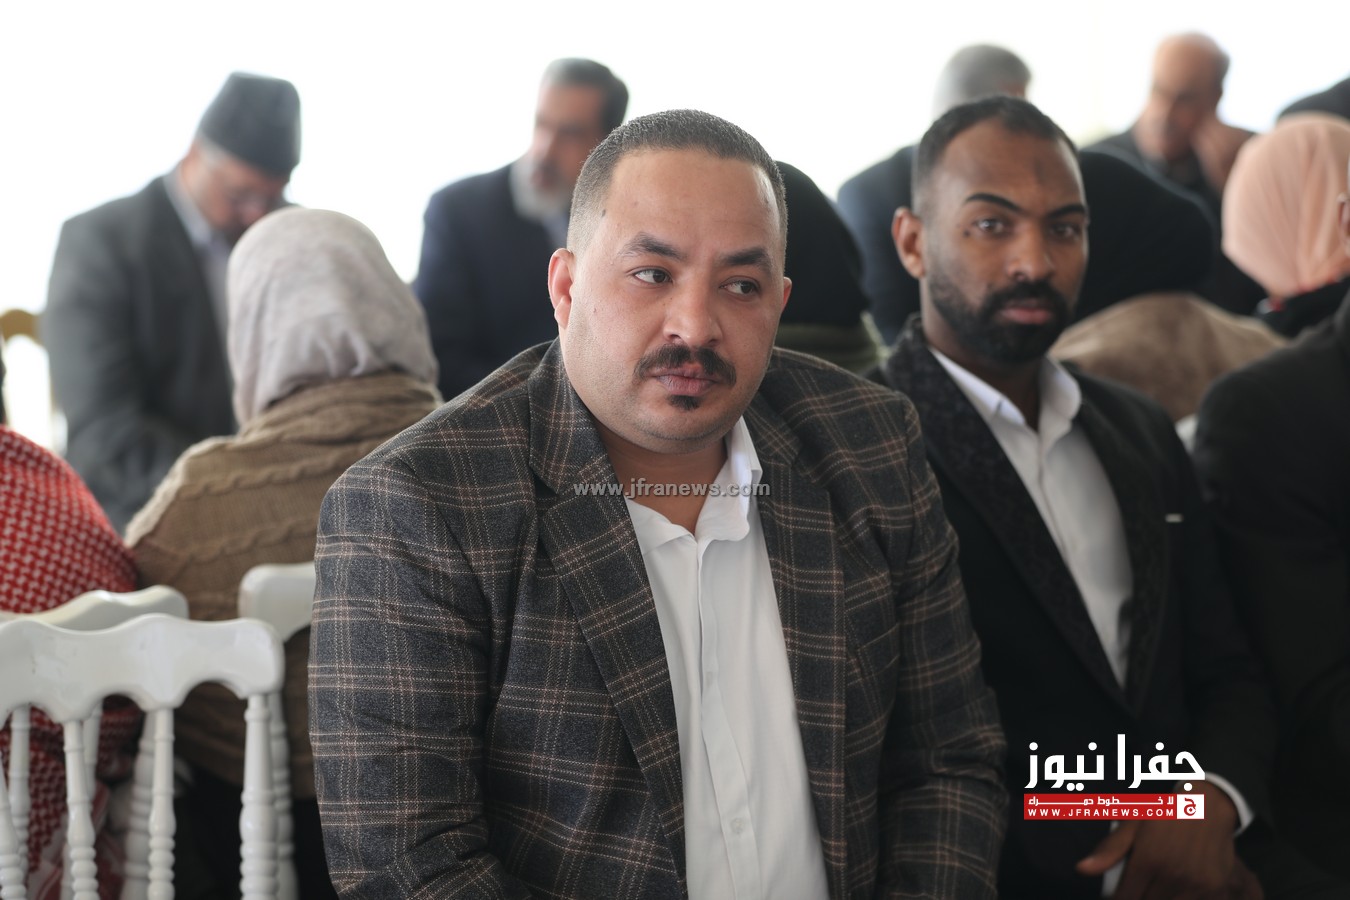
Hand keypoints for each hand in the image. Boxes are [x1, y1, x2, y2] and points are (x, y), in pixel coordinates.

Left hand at [1076, 782, 1251, 898]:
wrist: (1208, 805)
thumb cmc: (1164, 813)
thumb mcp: (1132, 824)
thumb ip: (1109, 850)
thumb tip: (1082, 869)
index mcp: (1148, 860)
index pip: (1125, 899)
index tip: (1116, 896)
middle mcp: (1173, 875)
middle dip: (1137, 899)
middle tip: (1135, 889)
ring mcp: (1196, 884)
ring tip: (1152, 888)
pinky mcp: (1214, 888)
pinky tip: (1172, 891)